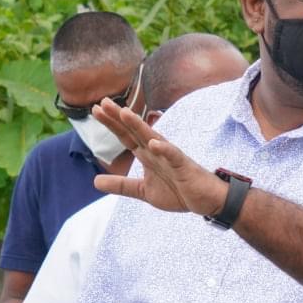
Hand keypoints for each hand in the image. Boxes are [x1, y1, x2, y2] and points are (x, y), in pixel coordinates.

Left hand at [90, 98, 227, 215]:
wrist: (207, 200)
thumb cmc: (178, 191)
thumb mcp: (143, 190)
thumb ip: (121, 185)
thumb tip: (95, 182)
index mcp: (147, 155)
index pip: (126, 136)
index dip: (112, 124)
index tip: (96, 110)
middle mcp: (157, 151)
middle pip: (135, 132)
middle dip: (119, 118)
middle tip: (103, 102)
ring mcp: (171, 157)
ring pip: (153, 138)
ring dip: (139, 126)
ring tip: (125, 113)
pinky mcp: (184, 166)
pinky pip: (174, 156)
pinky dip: (164, 149)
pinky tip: (154, 143)